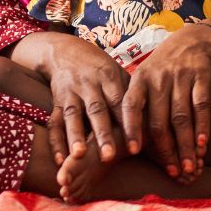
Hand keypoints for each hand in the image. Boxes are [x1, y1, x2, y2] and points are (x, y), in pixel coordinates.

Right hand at [18, 31, 129, 166]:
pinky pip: (55, 122)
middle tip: (109, 157)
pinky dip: (56, 142)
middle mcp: (90, 85)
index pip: (121, 103)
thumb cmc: (100, 69)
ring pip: (73, 116)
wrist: (66, 51)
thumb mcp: (117, 73)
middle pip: (97, 111)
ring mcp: (71, 93)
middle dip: (103, 134)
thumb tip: (156, 120)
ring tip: (79, 156)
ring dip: (76, 137)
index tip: (137, 147)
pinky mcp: (57, 102)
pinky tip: (60, 160)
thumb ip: (131, 94)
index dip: (129, 124)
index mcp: (110, 78)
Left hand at [122, 24, 210, 181]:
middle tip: (172, 172)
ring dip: (185, 145)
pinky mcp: (201, 74)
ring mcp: (180, 76)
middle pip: (159, 120)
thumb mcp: (144, 77)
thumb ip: (135, 103)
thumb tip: (118, 140)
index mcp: (139, 79)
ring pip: (181, 117)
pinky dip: (202, 126)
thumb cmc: (163, 66)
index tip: (133, 152)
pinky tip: (203, 144)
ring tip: (189, 166)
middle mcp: (158, 77)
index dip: (131, 129)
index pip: (131, 106)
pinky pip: (201, 105)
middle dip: (166, 150)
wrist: (192, 38)